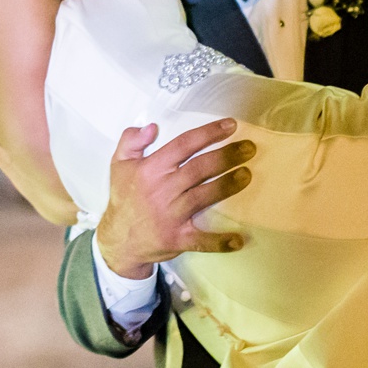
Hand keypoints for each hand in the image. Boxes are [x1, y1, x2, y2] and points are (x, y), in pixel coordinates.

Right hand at [93, 119, 252, 280]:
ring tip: (247, 175)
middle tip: (249, 148)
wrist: (118, 240)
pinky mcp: (177, 238)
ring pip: (205, 196)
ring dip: (228, 185)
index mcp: (151, 170)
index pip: (184, 145)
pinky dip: (220, 242)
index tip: (231, 125)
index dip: (209, 133)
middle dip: (227, 156)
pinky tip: (239, 239)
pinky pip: (202, 240)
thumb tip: (152, 126)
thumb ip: (131, 141)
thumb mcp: (119, 164)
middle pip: (200, 168)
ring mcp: (171, 215)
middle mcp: (163, 190)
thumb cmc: (124, 199)